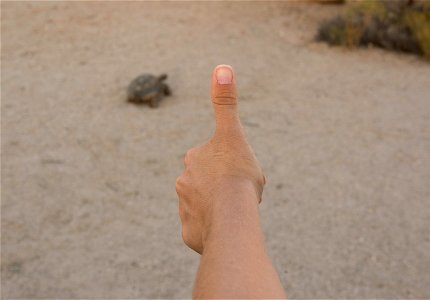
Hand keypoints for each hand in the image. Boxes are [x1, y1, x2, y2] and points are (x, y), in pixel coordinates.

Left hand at [176, 65, 265, 253]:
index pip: (213, 158)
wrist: (232, 216)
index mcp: (194, 158)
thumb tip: (222, 67)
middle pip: (209, 182)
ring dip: (218, 207)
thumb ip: (225, 102)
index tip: (239, 172)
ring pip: (206, 205)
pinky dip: (213, 227)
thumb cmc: (236, 174)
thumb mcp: (233, 133)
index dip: (230, 164)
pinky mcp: (189, 233)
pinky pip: (202, 228)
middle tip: (240, 194)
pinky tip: (226, 227)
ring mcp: (185, 209)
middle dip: (223, 187)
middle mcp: (183, 182)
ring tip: (235, 212)